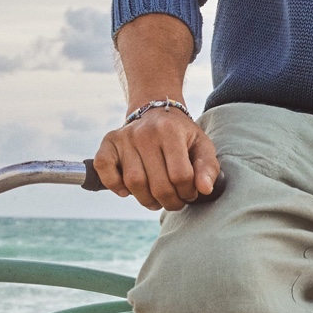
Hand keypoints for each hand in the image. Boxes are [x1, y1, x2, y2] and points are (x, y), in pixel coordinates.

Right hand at [94, 109, 221, 210]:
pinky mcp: (109, 142)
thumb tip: (205, 189)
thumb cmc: (181, 134)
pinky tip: (128, 190)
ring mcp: (125, 137)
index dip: (187, 192)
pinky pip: (104, 169)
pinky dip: (114, 185)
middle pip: (158, 184)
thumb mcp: (201, 145)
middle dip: (170, 201)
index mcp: (170, 131)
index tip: (190, 193)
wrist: (156, 110)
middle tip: (175, 201)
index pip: (180, 175)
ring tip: (157, 199)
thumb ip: (207, 167)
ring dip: (147, 200)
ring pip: (134, 183)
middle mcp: (145, 132)